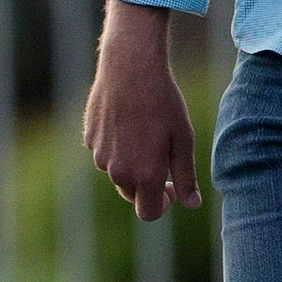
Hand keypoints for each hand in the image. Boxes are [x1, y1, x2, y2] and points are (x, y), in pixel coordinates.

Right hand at [81, 0, 200, 220]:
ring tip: (145, 131)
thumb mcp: (183, 140)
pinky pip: (105, 153)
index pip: (148, 213)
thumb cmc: (163, 102)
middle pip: (132, 194)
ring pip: (118, 172)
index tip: (170, 189)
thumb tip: (191, 204)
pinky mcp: (90, 139)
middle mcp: (118, 172)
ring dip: (131, 163)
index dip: (162, 206)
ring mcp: (100, 156)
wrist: (130, 68)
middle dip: (146, 184)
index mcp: (144, 175)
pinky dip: (117, 146)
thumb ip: (185, 177)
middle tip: (161, 158)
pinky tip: (128, 120)